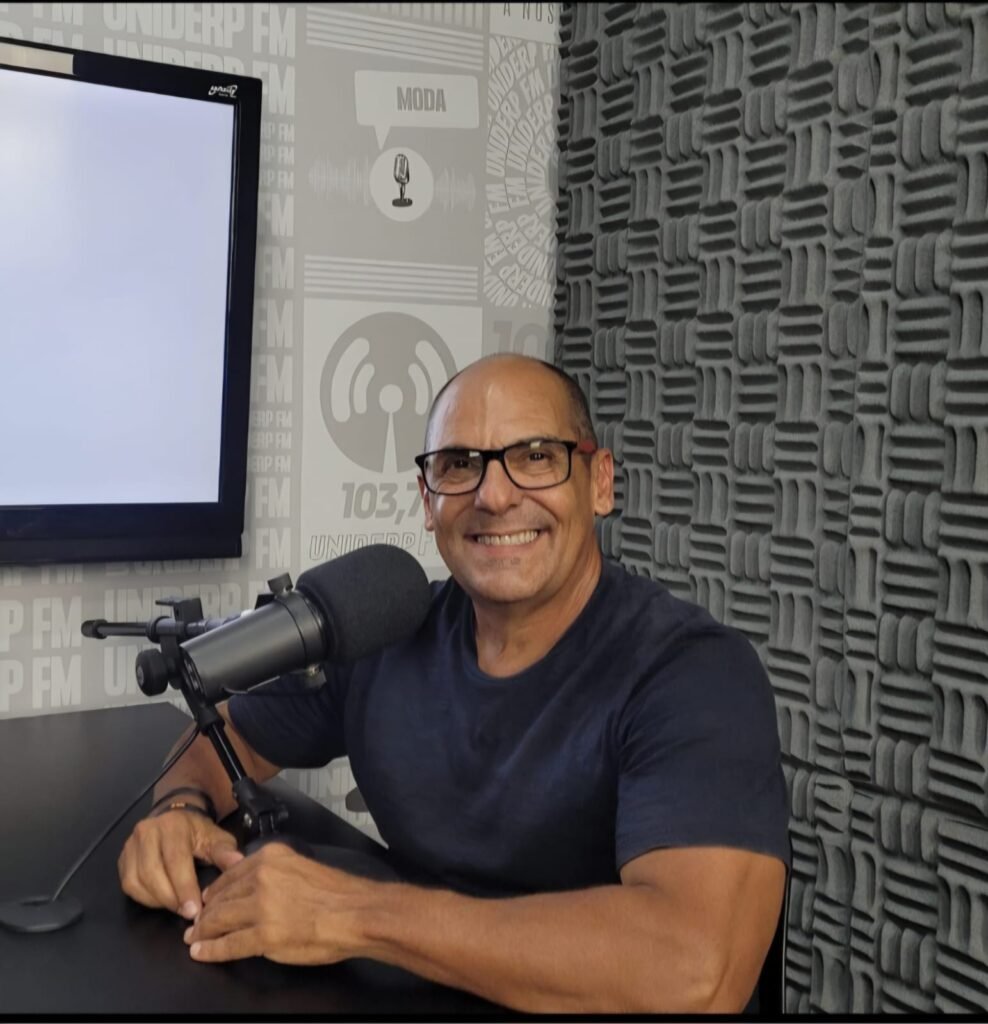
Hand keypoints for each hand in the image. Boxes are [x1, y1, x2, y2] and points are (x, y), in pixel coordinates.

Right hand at [118, 810, 242, 919]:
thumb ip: (225, 852)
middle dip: (170, 898)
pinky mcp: (123, 859)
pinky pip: (129, 885)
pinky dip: (145, 898)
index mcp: (172, 825)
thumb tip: (237, 864)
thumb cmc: (198, 832)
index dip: (184, 887)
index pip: (175, 860)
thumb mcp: (216, 837)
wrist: (175, 818)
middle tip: (187, 914)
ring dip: (157, 900)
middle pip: (152, 873)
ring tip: (177, 908)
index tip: (195, 910)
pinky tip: (162, 901)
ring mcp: (130, 846)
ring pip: (137, 881)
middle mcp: (146, 832)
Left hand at [183, 842, 374, 964]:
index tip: (207, 899)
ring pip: (219, 919)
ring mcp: (260, 907)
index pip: (231, 874)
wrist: (355, 912)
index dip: (216, 890)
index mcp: (272, 857)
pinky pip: (228, 945)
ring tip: (194, 938)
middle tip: (194, 923)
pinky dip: (211, 950)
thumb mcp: (302, 866)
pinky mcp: (263, 936)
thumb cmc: (337, 892)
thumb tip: (255, 882)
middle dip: (205, 912)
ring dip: (202, 931)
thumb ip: (276, 870)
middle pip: (221, 897)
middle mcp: (261, 877)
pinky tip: (201, 953)